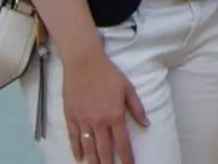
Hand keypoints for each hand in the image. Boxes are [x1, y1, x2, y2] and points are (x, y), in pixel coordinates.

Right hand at [63, 48, 148, 163]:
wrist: (84, 63)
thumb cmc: (108, 74)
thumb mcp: (128, 88)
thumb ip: (137, 108)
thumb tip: (146, 124)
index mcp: (115, 115)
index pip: (122, 142)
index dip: (126, 157)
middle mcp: (99, 122)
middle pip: (104, 149)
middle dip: (108, 163)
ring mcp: (83, 121)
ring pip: (88, 147)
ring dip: (93, 161)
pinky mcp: (70, 117)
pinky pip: (73, 138)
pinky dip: (76, 150)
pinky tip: (80, 158)